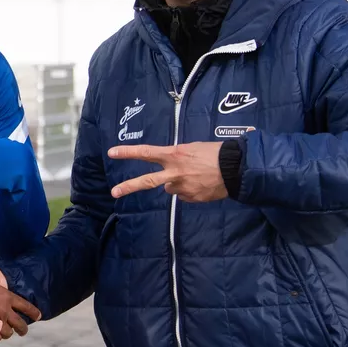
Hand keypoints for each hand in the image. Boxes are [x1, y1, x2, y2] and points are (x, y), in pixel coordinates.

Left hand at [108, 141, 226, 201]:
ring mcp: (182, 187)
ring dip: (179, 183)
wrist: (236, 168)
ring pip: (171, 188)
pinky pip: (185, 195)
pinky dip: (191, 190)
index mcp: (174, 155)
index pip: (146, 152)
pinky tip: (203, 184)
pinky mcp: (192, 198)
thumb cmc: (215, 152)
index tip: (112, 153)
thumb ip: (177, 159)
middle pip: (147, 181)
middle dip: (128, 186)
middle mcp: (174, 172)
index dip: (128, 152)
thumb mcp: (192, 148)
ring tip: (197, 175)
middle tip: (114, 192)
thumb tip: (171, 174)